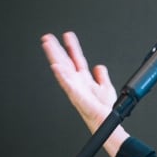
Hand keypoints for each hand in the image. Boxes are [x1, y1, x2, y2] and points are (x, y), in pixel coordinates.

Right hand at [41, 32, 126, 155]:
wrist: (108, 122)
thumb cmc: (105, 109)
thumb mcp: (105, 87)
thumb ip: (101, 76)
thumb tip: (98, 66)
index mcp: (84, 79)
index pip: (77, 59)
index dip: (72, 47)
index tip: (67, 35)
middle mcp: (78, 83)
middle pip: (65, 62)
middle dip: (56, 49)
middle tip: (47, 37)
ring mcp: (76, 89)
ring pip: (63, 70)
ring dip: (55, 57)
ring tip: (47, 46)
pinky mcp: (78, 97)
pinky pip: (68, 85)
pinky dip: (62, 76)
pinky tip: (56, 67)